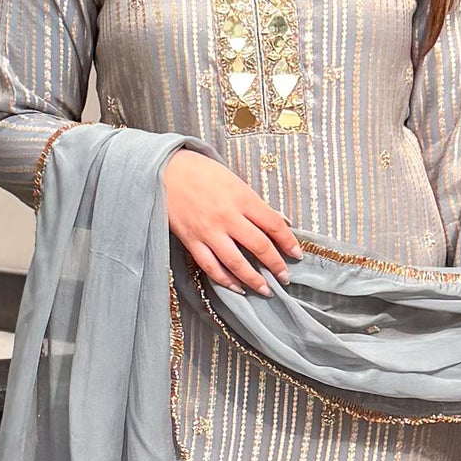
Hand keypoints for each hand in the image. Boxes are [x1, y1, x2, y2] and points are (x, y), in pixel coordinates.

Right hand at [165, 148, 299, 292]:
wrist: (164, 170)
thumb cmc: (200, 171)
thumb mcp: (233, 180)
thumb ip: (254, 203)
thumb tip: (278, 220)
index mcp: (242, 198)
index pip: (274, 225)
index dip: (288, 242)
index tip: (296, 254)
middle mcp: (228, 217)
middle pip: (259, 247)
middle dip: (276, 265)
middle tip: (285, 278)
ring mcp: (209, 231)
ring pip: (236, 263)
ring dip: (253, 280)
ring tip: (265, 290)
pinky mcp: (191, 241)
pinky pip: (211, 266)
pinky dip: (225, 280)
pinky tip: (236, 287)